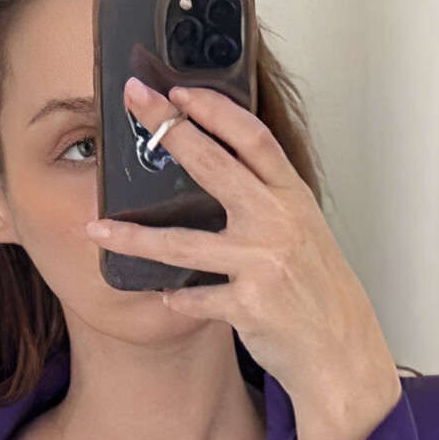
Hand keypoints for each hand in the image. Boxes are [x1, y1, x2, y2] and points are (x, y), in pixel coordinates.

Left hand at [85, 75, 402, 439]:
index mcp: (293, 198)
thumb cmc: (319, 290)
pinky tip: (162, 296)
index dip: (215, 109)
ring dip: (135, 238)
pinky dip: (176, 299)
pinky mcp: (248, 306)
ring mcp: (262, 264)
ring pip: (184, 245)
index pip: (253, 138)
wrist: (340, 349)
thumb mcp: (304, 231)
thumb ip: (267, 200)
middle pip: (214, 166)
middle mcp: (278, 223)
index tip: (179, 91)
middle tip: (135, 105)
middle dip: (169, 130)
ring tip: (98, 230)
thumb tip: (219, 171)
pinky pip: (195, 299)